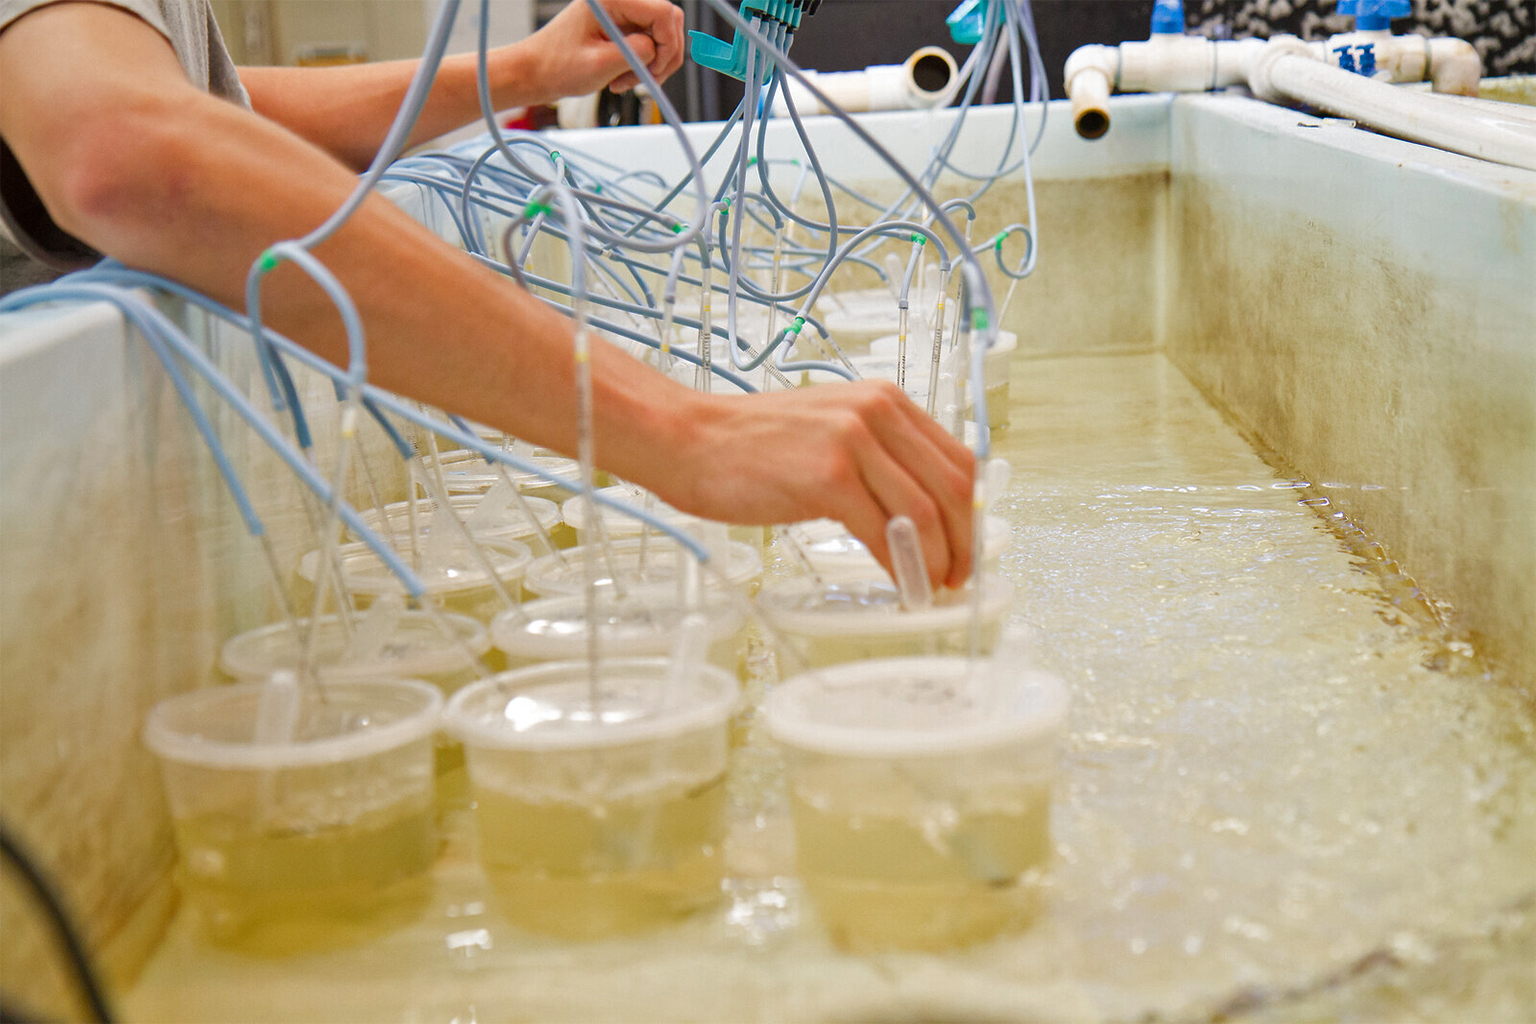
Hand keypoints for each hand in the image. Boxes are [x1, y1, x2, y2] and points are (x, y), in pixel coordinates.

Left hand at [517, 0, 685, 101]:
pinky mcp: (621, 27)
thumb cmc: (557, 66)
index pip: (663, 13)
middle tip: (646, 78)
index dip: (667, 44)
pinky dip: (643, 64)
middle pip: (667, 21)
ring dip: (653, 62)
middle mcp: (618, 1)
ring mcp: (620, 13)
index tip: (655, 70)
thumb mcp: (599, 65)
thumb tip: (658, 50)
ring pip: (660, 34)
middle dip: (663, 55)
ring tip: (626, 80)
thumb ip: (634, 53)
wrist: (536, 72)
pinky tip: (622, 76)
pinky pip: (647, 43)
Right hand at [658, 381, 977, 589]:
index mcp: (884, 400)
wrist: (689, 439)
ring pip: (924, 514)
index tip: (968, 545)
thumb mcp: (830, 432)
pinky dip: (902, 567)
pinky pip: (884, 533)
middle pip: (953, 487)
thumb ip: (878, 459)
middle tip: (959, 576)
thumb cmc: (750, 444)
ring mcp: (853, 442)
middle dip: (966, 542)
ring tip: (931, 587)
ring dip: (938, 561)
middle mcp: (876, 413)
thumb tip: (921, 512)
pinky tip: (901, 584)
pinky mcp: (829, 477)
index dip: (973, 512)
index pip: (958, 459)